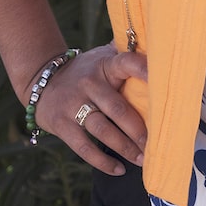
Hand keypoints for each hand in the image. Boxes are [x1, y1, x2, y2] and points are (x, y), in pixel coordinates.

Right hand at [35, 43, 148, 175]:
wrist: (42, 80)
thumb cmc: (86, 71)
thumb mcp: (103, 56)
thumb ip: (126, 51)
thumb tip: (158, 36)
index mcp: (105, 65)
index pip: (126, 63)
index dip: (144, 70)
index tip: (163, 82)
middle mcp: (90, 84)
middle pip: (117, 109)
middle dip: (138, 130)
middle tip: (156, 145)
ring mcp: (74, 105)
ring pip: (103, 130)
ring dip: (124, 148)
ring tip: (143, 160)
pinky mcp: (62, 125)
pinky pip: (84, 147)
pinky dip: (102, 161)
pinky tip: (119, 169)